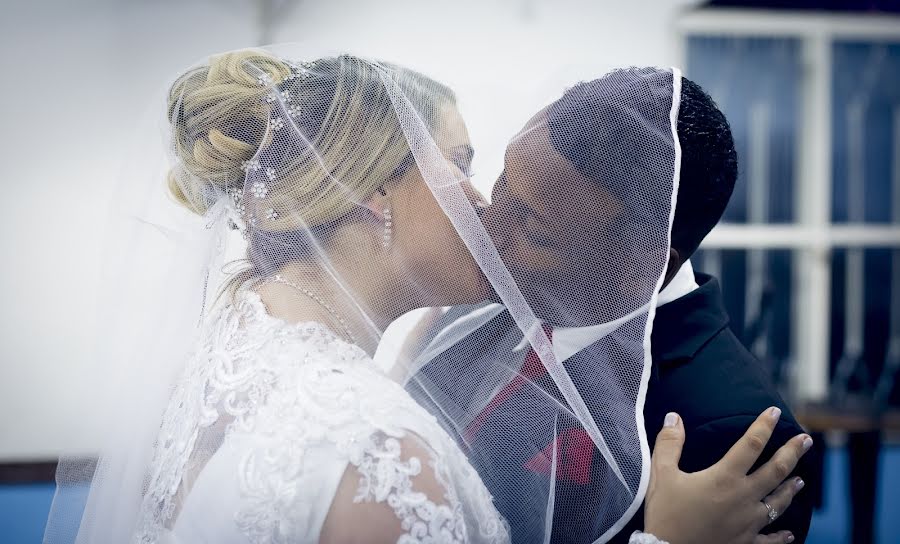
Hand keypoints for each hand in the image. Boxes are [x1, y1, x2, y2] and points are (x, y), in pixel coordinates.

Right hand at [644, 408, 811, 543]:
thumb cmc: (665, 514)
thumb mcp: (661, 474)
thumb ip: (669, 444)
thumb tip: (674, 417)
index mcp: (724, 478)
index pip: (751, 444)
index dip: (764, 425)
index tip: (774, 411)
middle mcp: (743, 497)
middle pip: (776, 471)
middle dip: (793, 453)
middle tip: (806, 440)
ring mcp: (748, 523)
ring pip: (778, 503)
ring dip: (791, 489)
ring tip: (801, 480)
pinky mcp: (745, 543)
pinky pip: (770, 539)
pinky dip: (781, 535)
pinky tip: (789, 533)